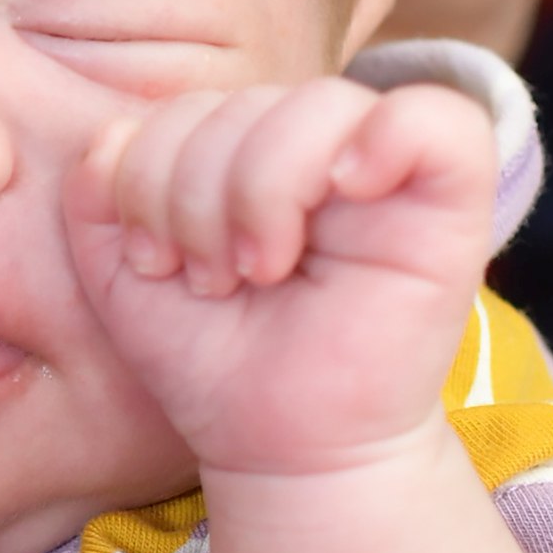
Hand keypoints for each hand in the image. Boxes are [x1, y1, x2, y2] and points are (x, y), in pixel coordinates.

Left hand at [66, 72, 495, 479]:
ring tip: (260, 272)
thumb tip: (118, 131)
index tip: (160, 263)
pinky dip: (386, 139)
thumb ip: (100, 189)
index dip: (149, 177)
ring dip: (262, 193)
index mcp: (248, 150)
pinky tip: (346, 190)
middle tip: (215, 281)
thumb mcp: (125, 274)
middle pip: (246, 103)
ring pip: (319, 105)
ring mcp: (386, 170)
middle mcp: (318, 148)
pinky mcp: (452, 202)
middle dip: (198, 199)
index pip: (190, 106)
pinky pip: (440, 118)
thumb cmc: (217, 361)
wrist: (281, 450)